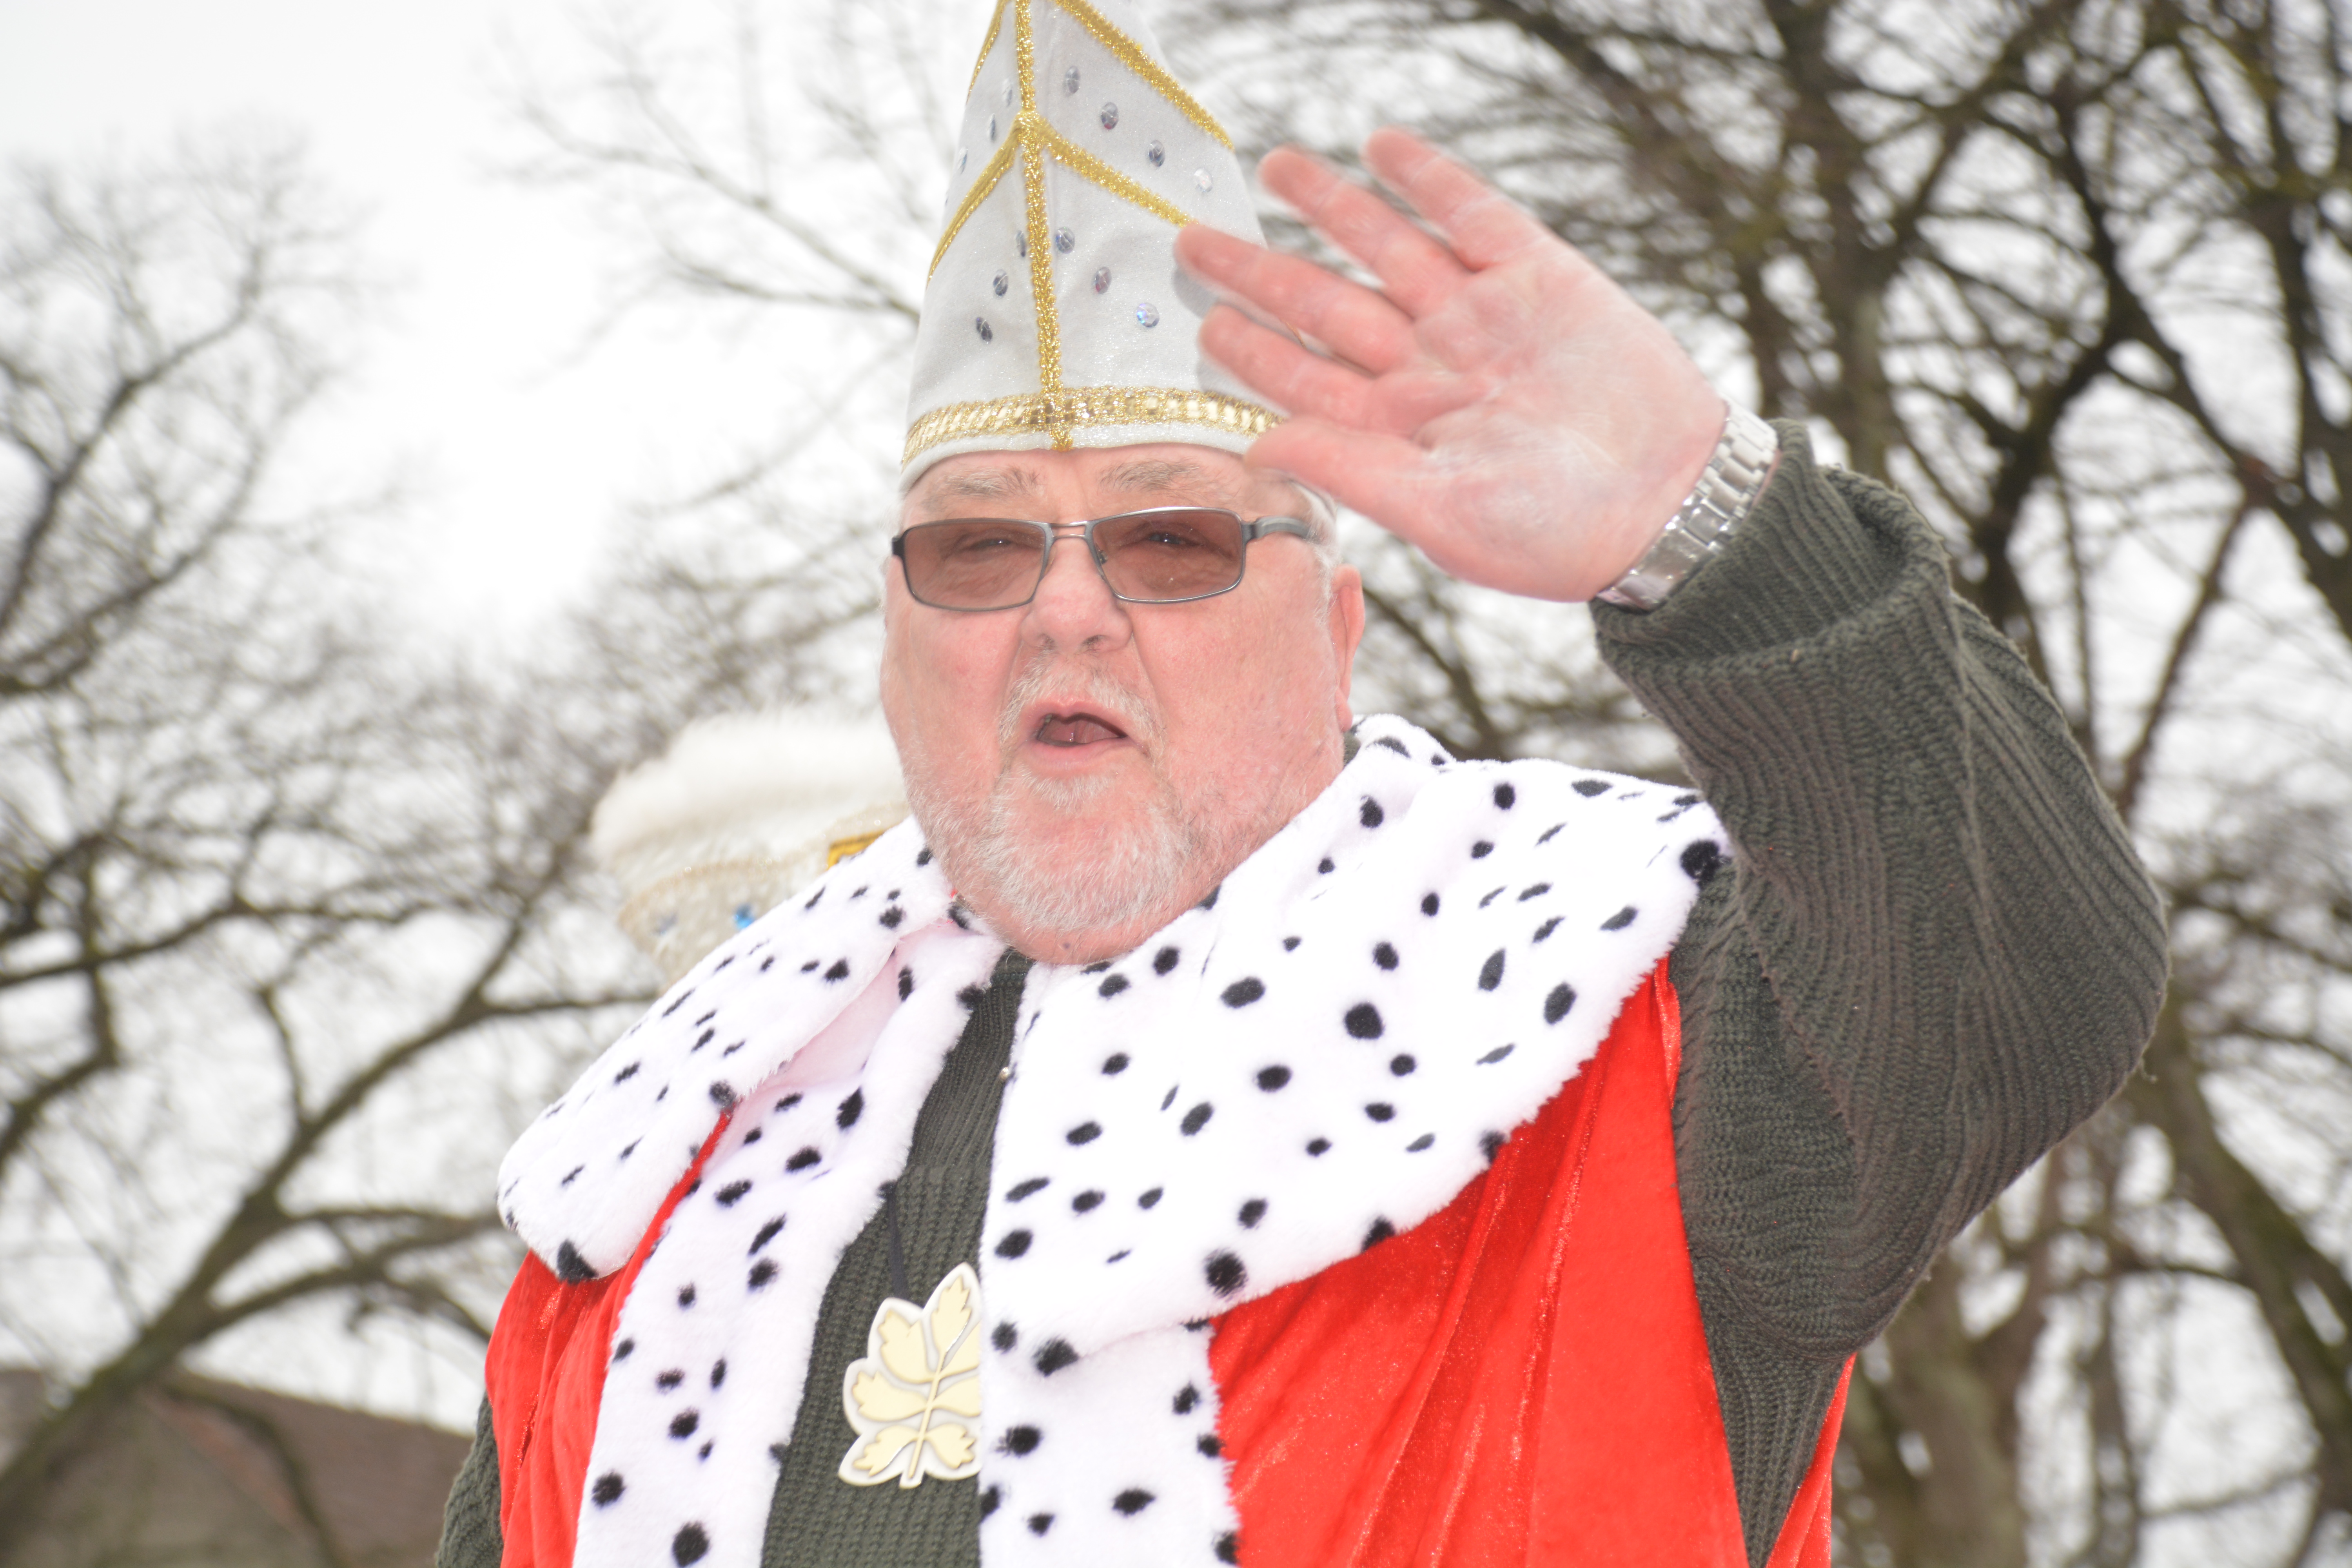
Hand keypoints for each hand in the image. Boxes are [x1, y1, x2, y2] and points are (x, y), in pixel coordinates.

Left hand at [1174, 128, 1723, 603]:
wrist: (1669, 505)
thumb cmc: (1555, 535)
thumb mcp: (1442, 517)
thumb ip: (1351, 471)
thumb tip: (1260, 444)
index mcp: (1396, 427)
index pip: (1301, 377)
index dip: (1249, 347)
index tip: (1199, 317)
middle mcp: (1427, 364)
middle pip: (1324, 304)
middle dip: (1261, 270)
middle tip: (1195, 241)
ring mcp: (1479, 314)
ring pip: (1387, 246)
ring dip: (1331, 206)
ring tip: (1276, 168)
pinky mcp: (1539, 275)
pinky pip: (1470, 215)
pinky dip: (1427, 179)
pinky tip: (1380, 148)